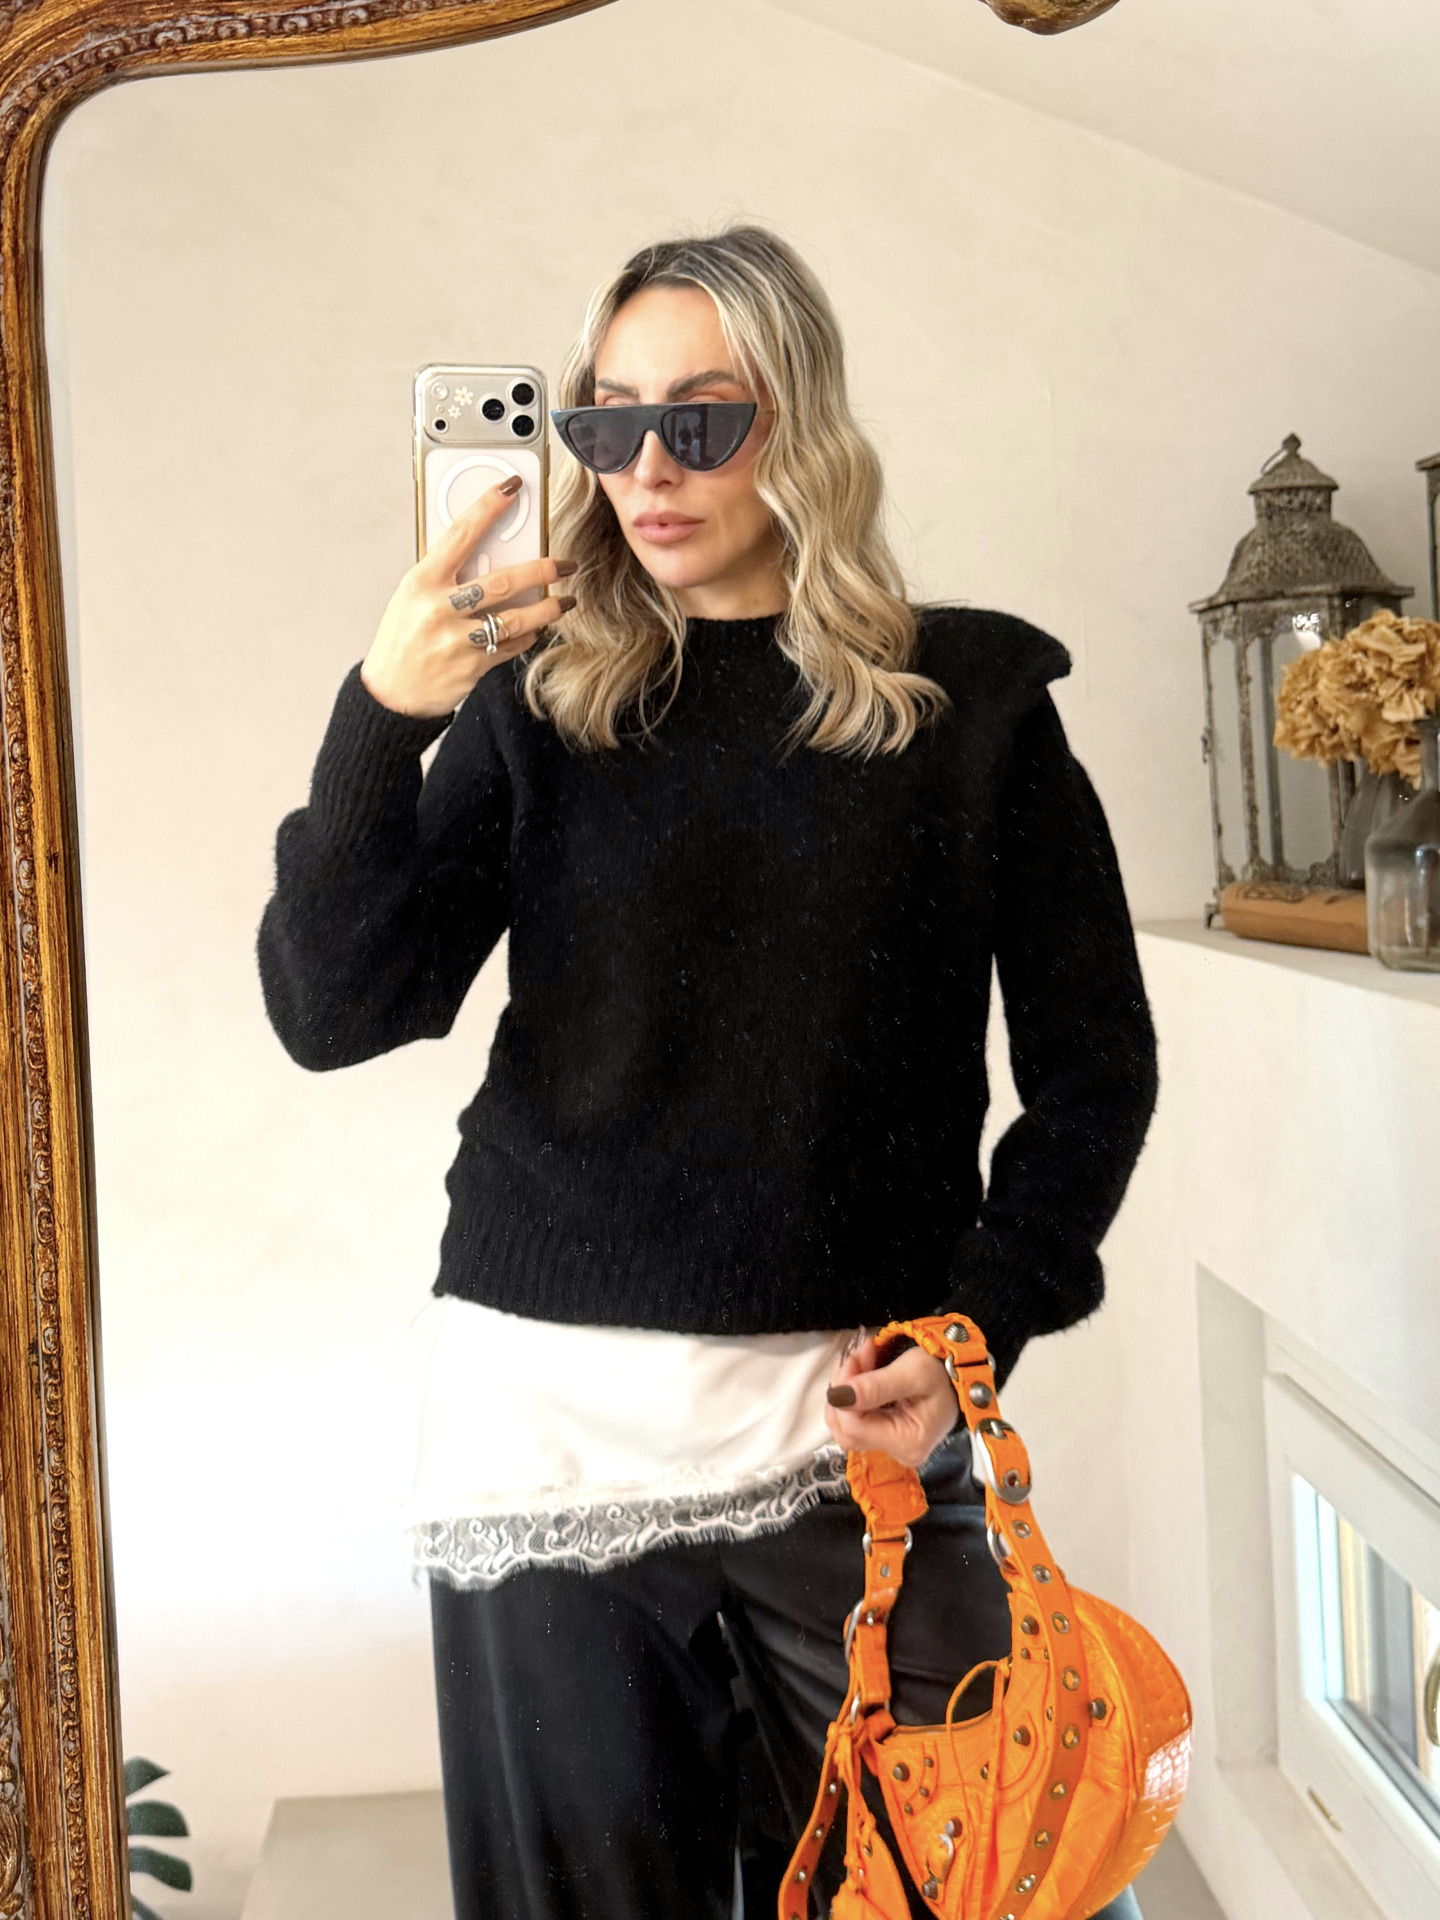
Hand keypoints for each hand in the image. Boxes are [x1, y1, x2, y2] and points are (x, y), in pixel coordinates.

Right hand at [361, 476, 575, 718]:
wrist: (392, 693)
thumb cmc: (401, 639)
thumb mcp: (412, 596)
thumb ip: (445, 575)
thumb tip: (484, 550)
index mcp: (423, 582)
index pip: (460, 534)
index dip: (487, 507)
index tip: (511, 488)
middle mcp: (440, 608)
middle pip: (502, 581)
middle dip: (541, 570)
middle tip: (564, 563)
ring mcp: (458, 639)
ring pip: (516, 617)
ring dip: (547, 608)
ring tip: (565, 601)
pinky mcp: (473, 666)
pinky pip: (511, 645)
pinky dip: (527, 635)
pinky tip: (535, 628)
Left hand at [823, 1331, 958, 1468]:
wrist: (960, 1374)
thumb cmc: (944, 1372)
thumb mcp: (914, 1372)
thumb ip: (876, 1386)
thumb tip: (837, 1397)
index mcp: (908, 1443)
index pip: (853, 1426)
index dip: (843, 1392)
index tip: (852, 1358)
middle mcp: (897, 1453)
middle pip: (846, 1429)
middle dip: (842, 1390)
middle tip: (856, 1356)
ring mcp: (890, 1447)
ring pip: (845, 1424)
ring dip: (844, 1389)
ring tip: (862, 1360)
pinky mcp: (884, 1436)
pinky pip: (854, 1420)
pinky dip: (851, 1394)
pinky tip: (863, 1373)